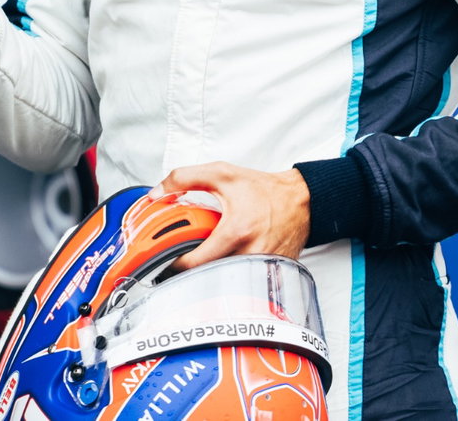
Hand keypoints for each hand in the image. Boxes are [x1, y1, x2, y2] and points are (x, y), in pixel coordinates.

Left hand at [154, 161, 310, 270]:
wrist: (301, 200)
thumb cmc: (264, 190)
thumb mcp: (222, 174)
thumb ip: (185, 178)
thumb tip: (157, 193)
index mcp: (235, 232)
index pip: (194, 263)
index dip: (176, 264)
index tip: (169, 259)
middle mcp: (249, 253)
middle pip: (208, 277)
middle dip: (193, 272)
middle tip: (184, 263)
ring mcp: (261, 267)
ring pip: (225, 283)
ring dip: (212, 275)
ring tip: (206, 263)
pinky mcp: (270, 274)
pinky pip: (244, 284)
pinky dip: (232, 277)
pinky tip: (229, 263)